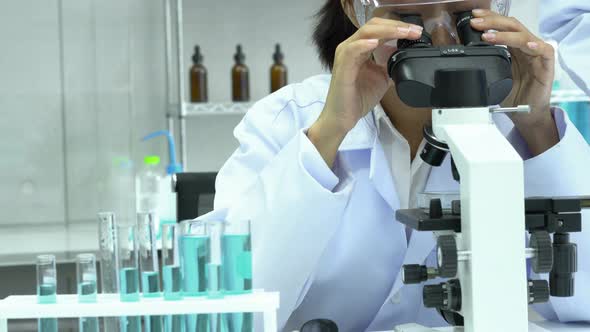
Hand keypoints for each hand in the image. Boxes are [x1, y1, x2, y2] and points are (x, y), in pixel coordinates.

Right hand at [308, 18, 422, 165]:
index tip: (416, 32)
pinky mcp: (342, 67)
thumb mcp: (382, 77)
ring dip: (386, 31)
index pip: (379, 29)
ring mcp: (345, 56)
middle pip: (373, 25)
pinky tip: (376, 43)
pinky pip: (352, 50)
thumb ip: (390, 63)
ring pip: (365, 33)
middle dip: (396, 26)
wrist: (343, 118)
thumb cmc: (358, 99)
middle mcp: (351, 48)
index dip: (398, 27)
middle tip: (414, 31)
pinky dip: (364, 44)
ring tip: (403, 33)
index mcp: (360, 48)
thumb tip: (404, 54)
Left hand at [470, 9, 558, 154]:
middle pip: (512, 26)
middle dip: (492, 22)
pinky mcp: (546, 67)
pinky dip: (536, 47)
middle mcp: (526, 48)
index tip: (474, 16)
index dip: (490, 19)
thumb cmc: (513, 95)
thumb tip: (465, 56)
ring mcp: (537, 56)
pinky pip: (545, 52)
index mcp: (514, 48)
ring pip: (524, 37)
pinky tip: (527, 45)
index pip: (503, 27)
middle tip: (476, 22)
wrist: (526, 114)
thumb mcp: (494, 76)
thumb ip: (486, 64)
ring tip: (488, 35)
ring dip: (505, 34)